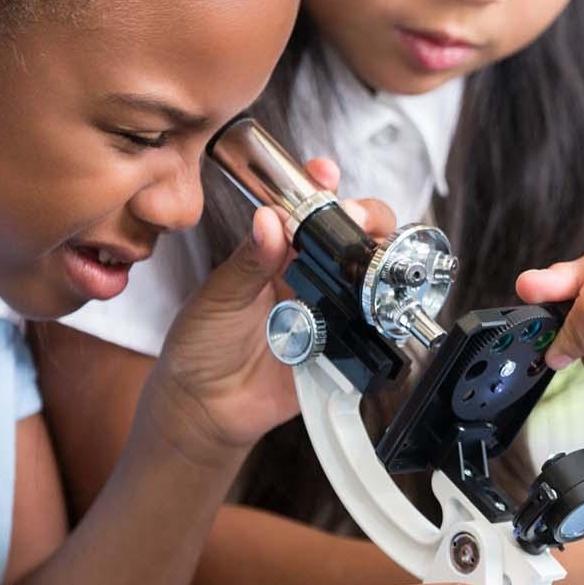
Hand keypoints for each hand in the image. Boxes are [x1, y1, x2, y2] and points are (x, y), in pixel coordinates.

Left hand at [156, 158, 395, 457]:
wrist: (206, 408)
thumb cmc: (201, 345)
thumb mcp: (218, 298)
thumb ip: (248, 262)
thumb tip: (269, 221)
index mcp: (278, 252)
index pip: (308, 208)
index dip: (323, 187)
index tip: (324, 176)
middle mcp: (309, 276)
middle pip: (354, 236)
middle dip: (367, 219)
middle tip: (356, 220)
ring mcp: (329, 310)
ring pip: (369, 276)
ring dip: (380, 263)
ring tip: (374, 258)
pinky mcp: (342, 347)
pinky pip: (371, 328)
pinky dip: (382, 315)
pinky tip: (378, 306)